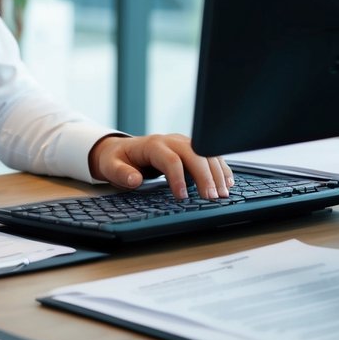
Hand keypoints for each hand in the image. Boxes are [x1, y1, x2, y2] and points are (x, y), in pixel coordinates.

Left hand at [88, 134, 232, 199]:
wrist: (122, 149)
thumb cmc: (118, 159)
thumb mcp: (111, 166)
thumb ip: (121, 173)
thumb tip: (134, 179)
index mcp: (154, 145)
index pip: (172, 160)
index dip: (179, 178)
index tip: (183, 197)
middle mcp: (172, 141)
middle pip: (195, 154)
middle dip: (206, 176)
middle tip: (212, 198)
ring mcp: (184, 143)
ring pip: (207, 154)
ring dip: (217, 173)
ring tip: (223, 194)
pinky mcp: (191, 149)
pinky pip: (210, 156)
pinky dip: (220, 169)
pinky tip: (227, 183)